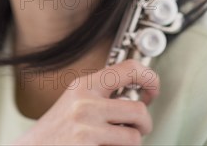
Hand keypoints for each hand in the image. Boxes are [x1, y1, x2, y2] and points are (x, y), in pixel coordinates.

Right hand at [14, 59, 159, 145]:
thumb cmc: (54, 133)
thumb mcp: (74, 103)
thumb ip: (100, 95)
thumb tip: (137, 93)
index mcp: (84, 85)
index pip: (129, 68)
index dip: (150, 79)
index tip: (152, 91)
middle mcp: (85, 101)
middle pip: (139, 109)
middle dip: (144, 124)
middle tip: (138, 129)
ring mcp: (86, 125)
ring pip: (134, 136)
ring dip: (132, 143)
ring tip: (118, 143)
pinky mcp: (86, 144)